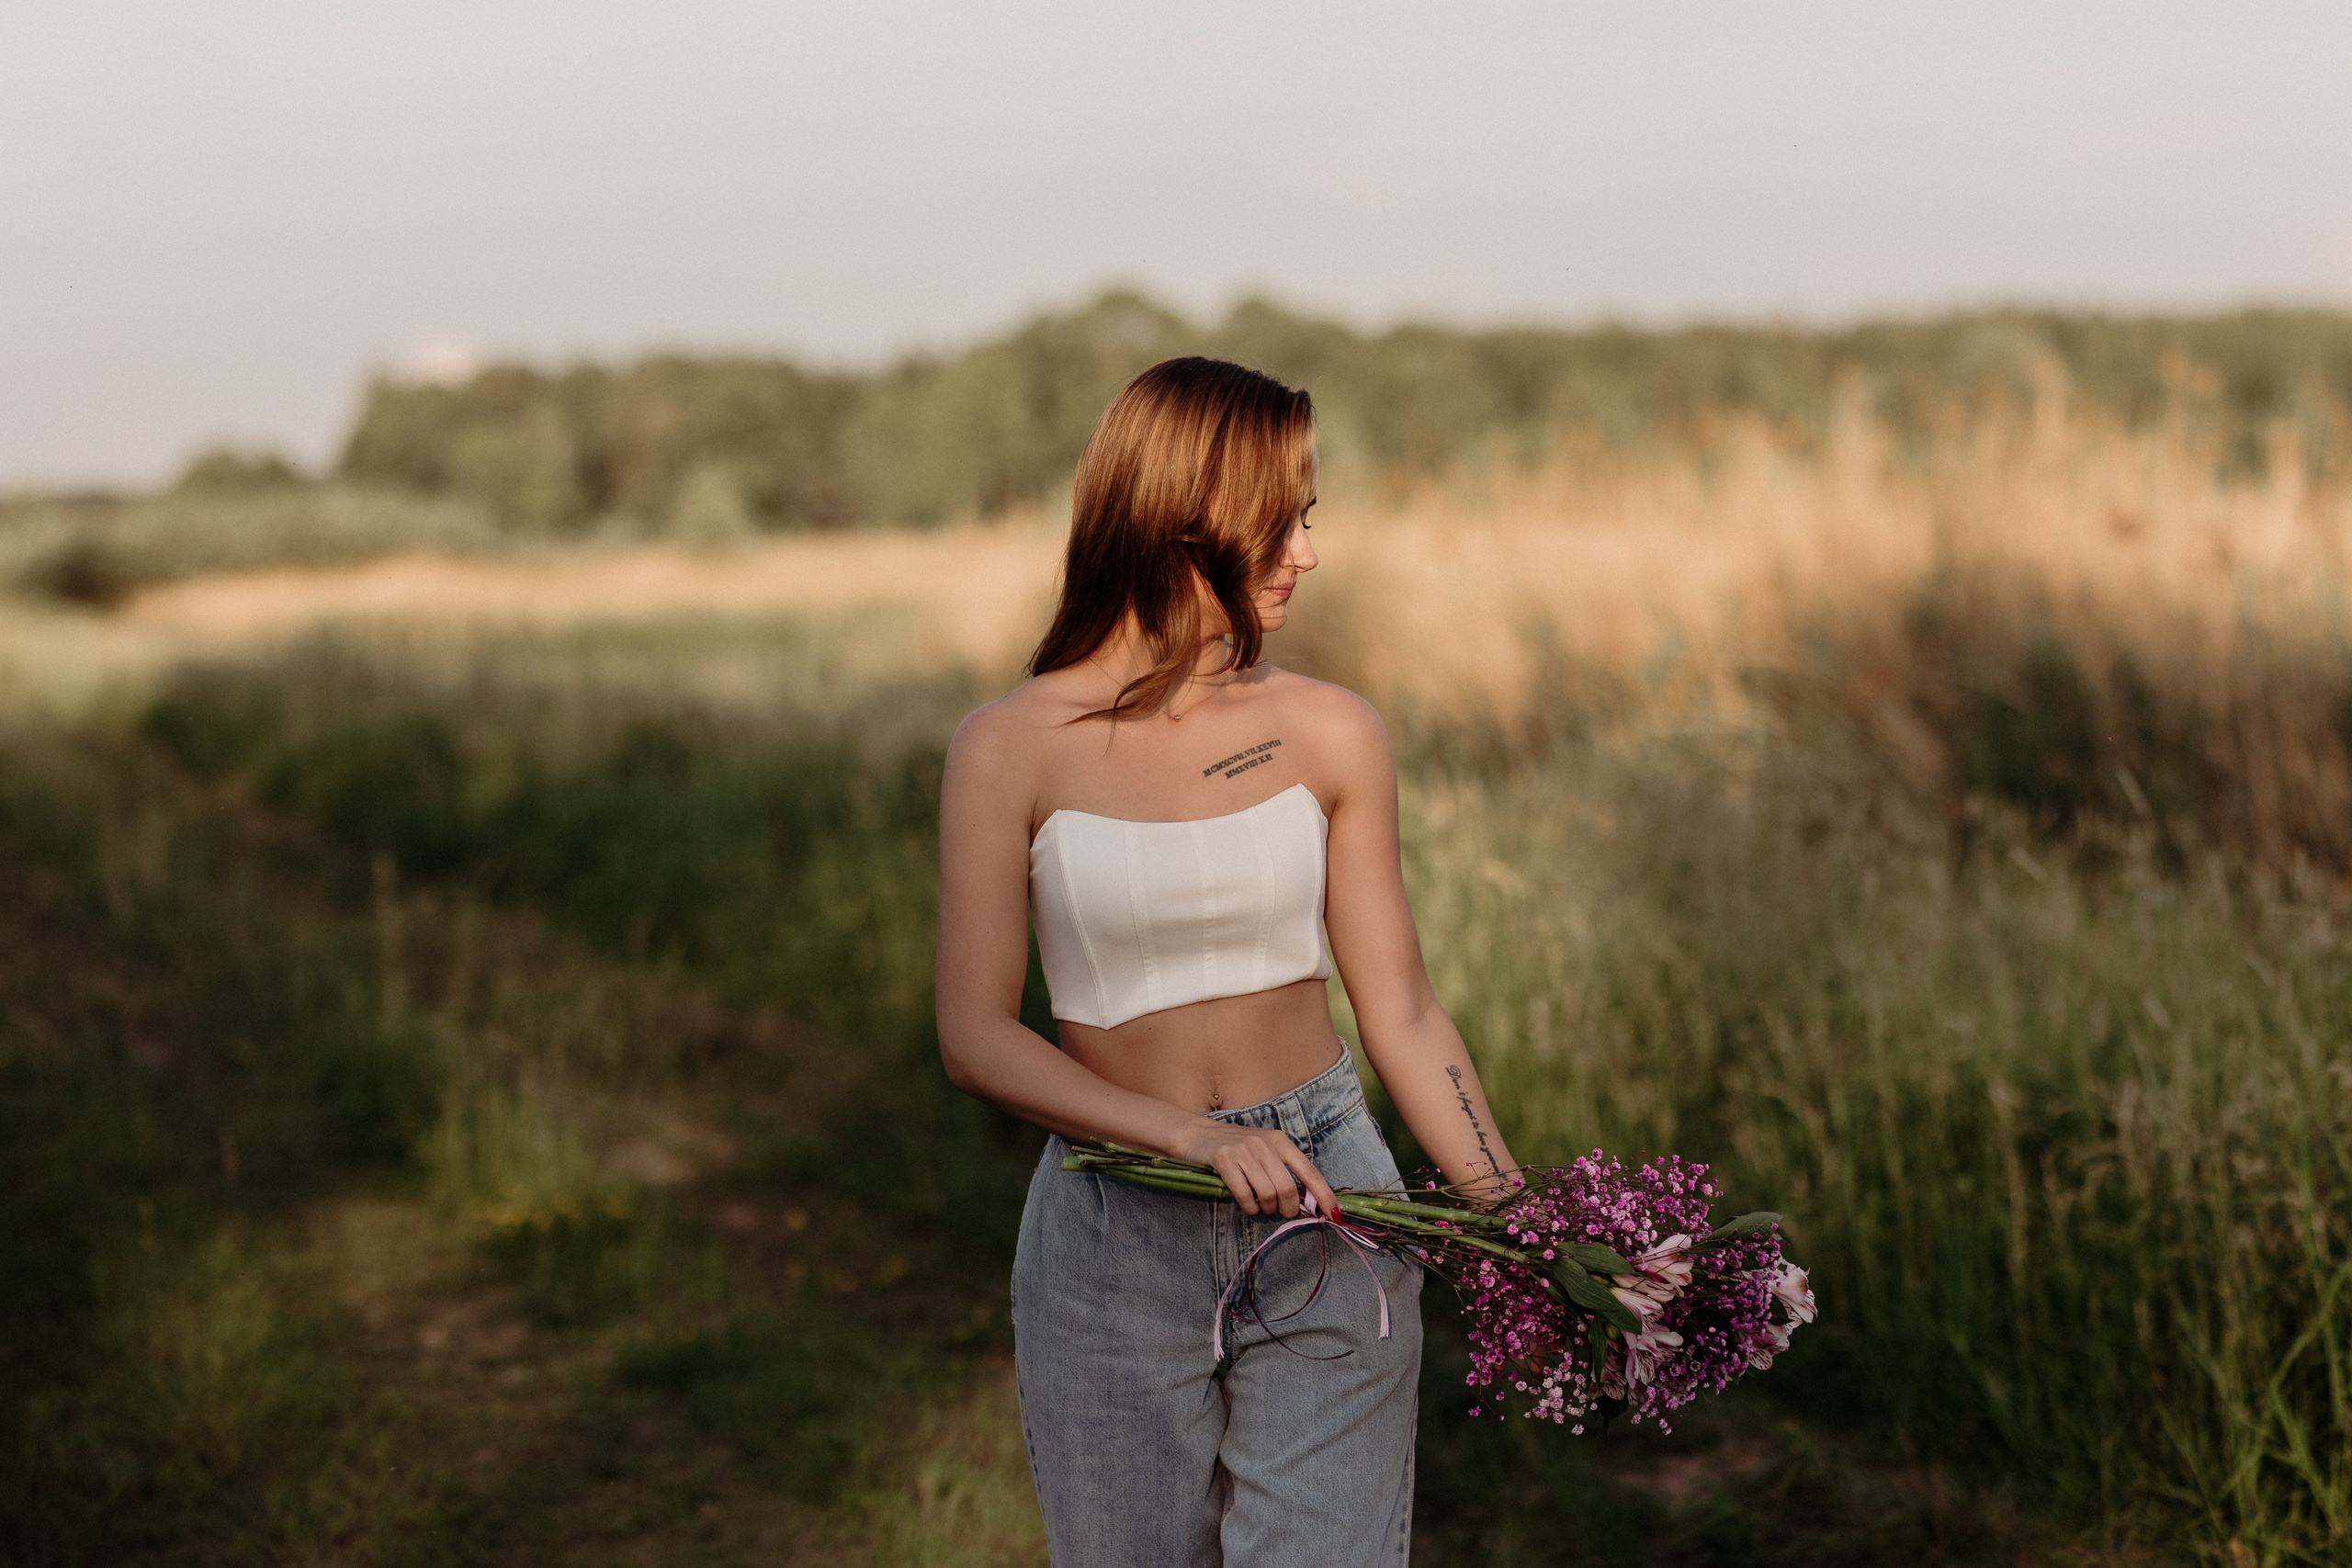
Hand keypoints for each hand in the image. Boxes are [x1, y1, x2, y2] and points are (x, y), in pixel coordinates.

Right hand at [1175, 1121, 1336, 1218]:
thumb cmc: (1236, 1146)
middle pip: (1288, 1188)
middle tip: (1282, 1213)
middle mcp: (1265, 1144)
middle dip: (1288, 1209)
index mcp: (1281, 1141)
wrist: (1198, 1135)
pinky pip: (1246, 1195)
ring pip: (1268, 1194)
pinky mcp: (1224, 1160)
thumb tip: (1305, 1201)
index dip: (1323, 1195)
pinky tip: (1250, 1207)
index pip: (1309, 1172)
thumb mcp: (1265, 1149)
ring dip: (1268, 1209)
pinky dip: (1251, 1208)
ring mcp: (1244, 1152)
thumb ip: (1283, 1169)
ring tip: (1262, 1208)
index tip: (1333, 1214)